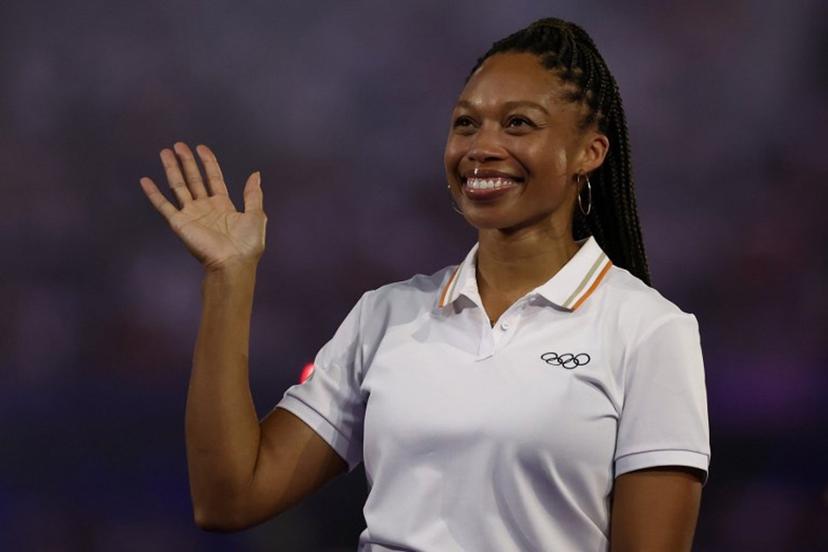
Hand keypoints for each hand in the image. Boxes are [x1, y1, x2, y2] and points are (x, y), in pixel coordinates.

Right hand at [140, 143, 266, 271]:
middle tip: (179, 145)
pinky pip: (164, 205)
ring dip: (172, 169)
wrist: (233, 262)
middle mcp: (206, 207)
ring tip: (165, 152)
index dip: (208, 163)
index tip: (201, 148)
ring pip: (178, 186)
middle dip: (187, 162)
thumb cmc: (247, 244)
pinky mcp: (179, 223)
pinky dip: (154, 193)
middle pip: (194, 179)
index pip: (213, 178)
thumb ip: (253, 194)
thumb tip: (256, 174)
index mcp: (223, 205)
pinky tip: (145, 180)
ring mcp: (191, 214)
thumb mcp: (256, 215)